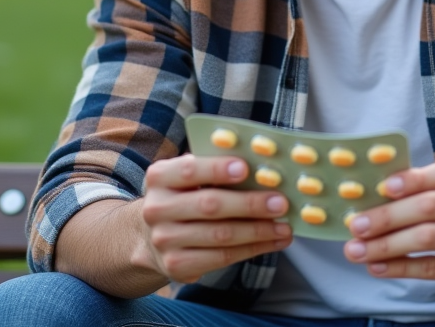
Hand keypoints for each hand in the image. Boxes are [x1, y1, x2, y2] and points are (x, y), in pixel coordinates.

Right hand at [138, 153, 292, 282]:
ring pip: (220, 235)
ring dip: (258, 231)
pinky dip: (253, 249)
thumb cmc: (183, 197)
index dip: (217, 169)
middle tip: (280, 203)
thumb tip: (261, 170)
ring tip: (284, 226)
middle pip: (210, 205)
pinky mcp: (177, 265)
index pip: (190, 170)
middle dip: (250, 204)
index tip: (246, 168)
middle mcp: (157, 208)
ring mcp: (165, 240)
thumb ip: (214, 169)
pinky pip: (222, 258)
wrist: (150, 236)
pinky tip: (273, 242)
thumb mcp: (187, 177)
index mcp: (160, 177)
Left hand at [341, 160, 434, 303]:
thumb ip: (425, 194)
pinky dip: (399, 267)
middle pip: (430, 206)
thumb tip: (370, 198)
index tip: (380, 187)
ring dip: (386, 245)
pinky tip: (377, 267)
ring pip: (428, 238)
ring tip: (357, 251)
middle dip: (387, 216)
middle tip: (356, 226)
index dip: (412, 178)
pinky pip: (431, 267)